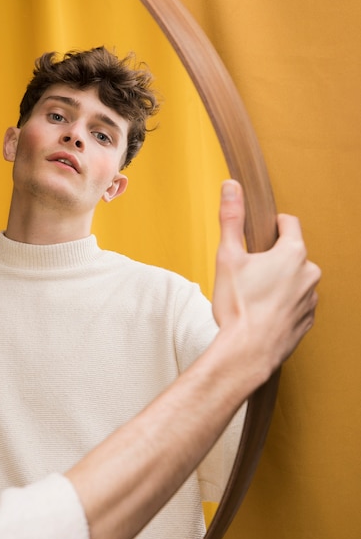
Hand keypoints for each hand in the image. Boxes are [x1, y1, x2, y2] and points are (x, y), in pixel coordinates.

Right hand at [212, 180, 320, 373]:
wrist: (247, 352)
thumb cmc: (239, 306)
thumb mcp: (228, 257)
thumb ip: (231, 218)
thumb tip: (230, 186)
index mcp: (292, 253)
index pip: (290, 224)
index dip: (274, 224)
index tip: (262, 232)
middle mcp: (309, 274)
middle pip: (293, 254)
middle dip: (274, 258)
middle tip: (249, 272)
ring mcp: (311, 300)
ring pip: (296, 280)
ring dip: (280, 282)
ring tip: (255, 297)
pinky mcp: (307, 321)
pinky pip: (297, 304)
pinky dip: (283, 305)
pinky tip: (263, 314)